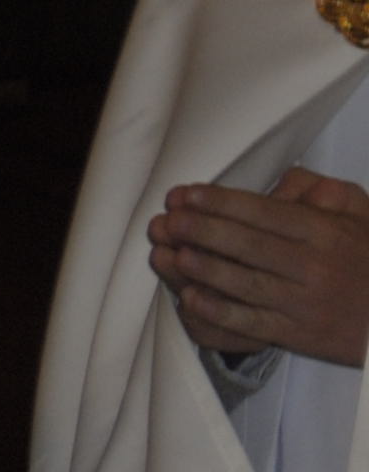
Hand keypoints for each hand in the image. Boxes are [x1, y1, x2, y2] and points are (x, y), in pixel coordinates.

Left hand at [150, 169, 368, 364]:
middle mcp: (314, 267)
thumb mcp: (356, 212)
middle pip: (248, 246)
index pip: (263, 213)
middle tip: (169, 219)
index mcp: (324, 233)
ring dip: (204, 269)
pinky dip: (220, 313)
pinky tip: (191, 298)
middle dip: (203, 231)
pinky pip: (254, 323)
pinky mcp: (300, 335)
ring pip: (245, 284)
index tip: (187, 194)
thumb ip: (316, 188)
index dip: (220, 202)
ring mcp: (305, 304)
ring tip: (171, 253)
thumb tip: (275, 184)